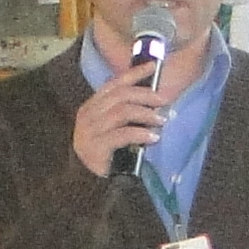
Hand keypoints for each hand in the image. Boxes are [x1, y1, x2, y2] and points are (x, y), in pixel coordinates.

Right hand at [71, 63, 171, 181]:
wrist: (85, 182)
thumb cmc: (104, 152)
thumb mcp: (113, 127)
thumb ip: (124, 111)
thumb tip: (153, 97)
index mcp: (92, 106)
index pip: (114, 84)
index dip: (134, 73)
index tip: (154, 66)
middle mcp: (88, 115)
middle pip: (120, 96)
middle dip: (145, 95)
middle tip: (163, 101)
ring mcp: (90, 132)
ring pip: (121, 112)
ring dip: (145, 114)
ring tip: (161, 120)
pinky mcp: (96, 148)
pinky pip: (122, 135)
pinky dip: (140, 134)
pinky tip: (153, 138)